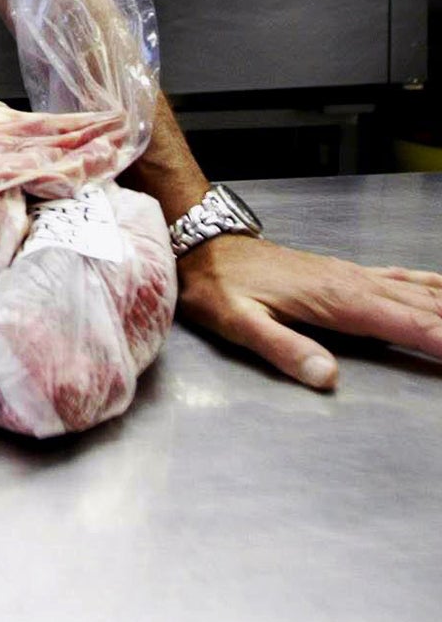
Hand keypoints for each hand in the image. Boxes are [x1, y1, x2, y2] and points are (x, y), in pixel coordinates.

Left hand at [175, 233, 441, 389]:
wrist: (203, 244)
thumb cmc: (218, 285)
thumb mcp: (238, 321)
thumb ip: (282, 348)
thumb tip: (326, 377)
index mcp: (337, 300)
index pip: (406, 323)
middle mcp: (353, 283)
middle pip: (425, 308)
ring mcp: (351, 275)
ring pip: (419, 291)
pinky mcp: (344, 273)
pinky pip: (400, 279)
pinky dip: (432, 288)